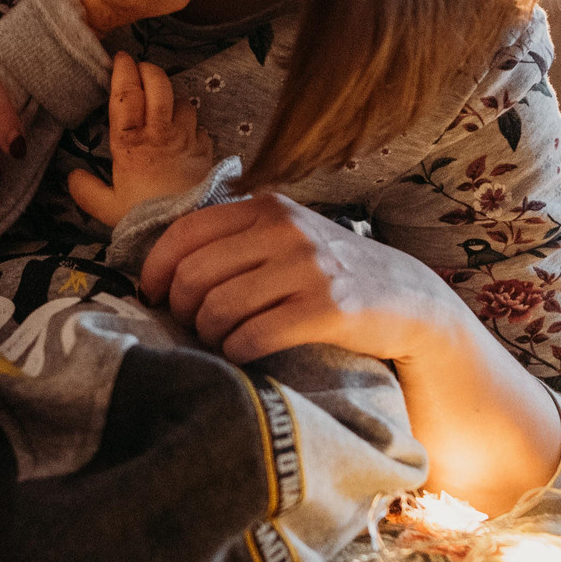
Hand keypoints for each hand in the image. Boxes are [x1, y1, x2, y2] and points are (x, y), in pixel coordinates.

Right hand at [67, 54, 215, 228]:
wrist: (185, 230)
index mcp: (129, 142)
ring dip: (173, 98)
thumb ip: (86, 190)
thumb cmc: (143, 218)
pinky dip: (192, 125)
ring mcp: (186, 138)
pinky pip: (200, 126)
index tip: (120, 58)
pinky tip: (185, 134)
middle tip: (141, 68)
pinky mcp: (206, 150)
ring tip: (165, 105)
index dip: (123, 70)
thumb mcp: (106, 208)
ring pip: (182, 101)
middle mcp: (160, 133)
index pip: (126, 94)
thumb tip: (72, 175)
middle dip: (149, 69)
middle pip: (158, 84)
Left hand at [139, 192, 457, 366]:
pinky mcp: (327, 309)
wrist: (409, 299)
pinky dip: (237, 352)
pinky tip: (245, 354)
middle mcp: (285, 230)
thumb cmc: (332, 273)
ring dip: (209, 335)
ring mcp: (308, 268)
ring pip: (218, 308)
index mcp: (267, 207)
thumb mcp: (288, 237)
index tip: (151, 294)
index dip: (155, 268)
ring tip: (220, 340)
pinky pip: (253, 337)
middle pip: (194, 276)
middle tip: (192, 326)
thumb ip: (237, 239)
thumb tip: (164, 270)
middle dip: (181, 309)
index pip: (185, 232)